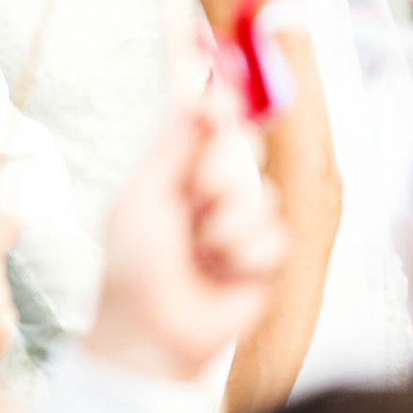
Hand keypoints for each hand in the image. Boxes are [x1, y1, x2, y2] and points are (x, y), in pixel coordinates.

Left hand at [83, 104, 285, 382]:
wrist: (154, 328)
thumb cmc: (137, 263)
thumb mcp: (148, 194)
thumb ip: (175, 145)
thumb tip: (200, 98)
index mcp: (176, 169)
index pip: (207, 123)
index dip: (222, 100)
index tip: (230, 85)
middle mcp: (210, 190)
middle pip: (243, 147)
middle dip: (221, 170)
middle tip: (194, 197)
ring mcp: (239, 222)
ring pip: (261, 194)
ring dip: (226, 225)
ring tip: (200, 252)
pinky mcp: (263, 257)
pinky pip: (275, 236)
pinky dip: (243, 256)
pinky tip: (221, 274)